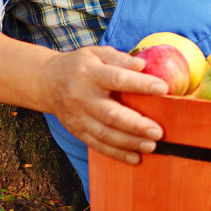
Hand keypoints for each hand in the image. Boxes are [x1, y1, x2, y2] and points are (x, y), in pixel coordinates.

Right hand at [38, 46, 168, 164]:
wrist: (47, 82)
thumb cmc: (80, 66)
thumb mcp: (96, 53)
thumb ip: (119, 58)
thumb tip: (142, 65)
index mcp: (90, 74)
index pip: (117, 79)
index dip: (140, 84)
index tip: (163, 88)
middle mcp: (82, 97)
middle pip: (110, 114)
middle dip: (136, 124)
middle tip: (158, 131)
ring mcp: (78, 117)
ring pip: (104, 134)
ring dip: (129, 142)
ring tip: (151, 146)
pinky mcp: (76, 131)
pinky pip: (97, 145)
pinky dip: (116, 154)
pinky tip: (134, 158)